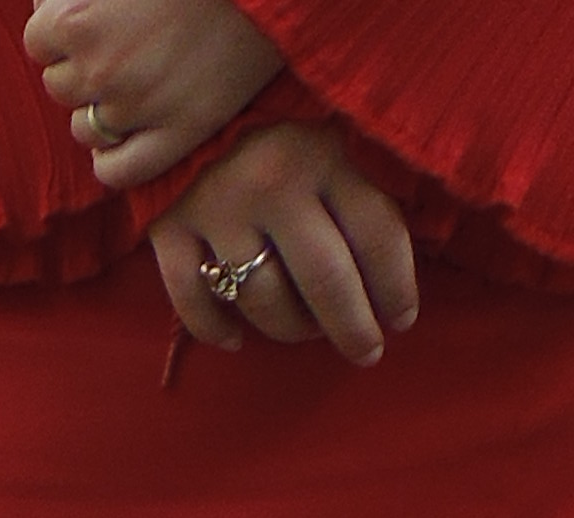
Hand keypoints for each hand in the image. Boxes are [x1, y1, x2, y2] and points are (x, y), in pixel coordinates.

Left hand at [24, 0, 278, 192]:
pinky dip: (112, 160)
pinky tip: (124, 140)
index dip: (64, 29)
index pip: (38, 41)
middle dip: (83, 67)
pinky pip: (116, 172)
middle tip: (124, 44)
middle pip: (60, 85)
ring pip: (85, 129)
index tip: (94, 17)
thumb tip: (41, 3)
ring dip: (100, 111)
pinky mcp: (178, 133)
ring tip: (136, 80)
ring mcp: (138, 107)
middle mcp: (100, 68)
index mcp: (77, 18)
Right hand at [155, 116, 419, 362]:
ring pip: (264, 301)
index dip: (397, 287)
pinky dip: (218, 331)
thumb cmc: (277, 138)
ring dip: (290, 330)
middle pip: (326, 281)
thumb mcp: (331, 146)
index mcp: (326, 156)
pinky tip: (238, 340)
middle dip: (353, 328)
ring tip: (304, 331)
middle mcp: (274, 184)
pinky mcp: (171, 233)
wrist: (187, 109)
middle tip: (366, 353)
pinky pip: (196, 305)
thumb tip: (390, 278)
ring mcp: (218, 210)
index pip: (378, 235)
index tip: (401, 321)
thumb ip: (359, 196)